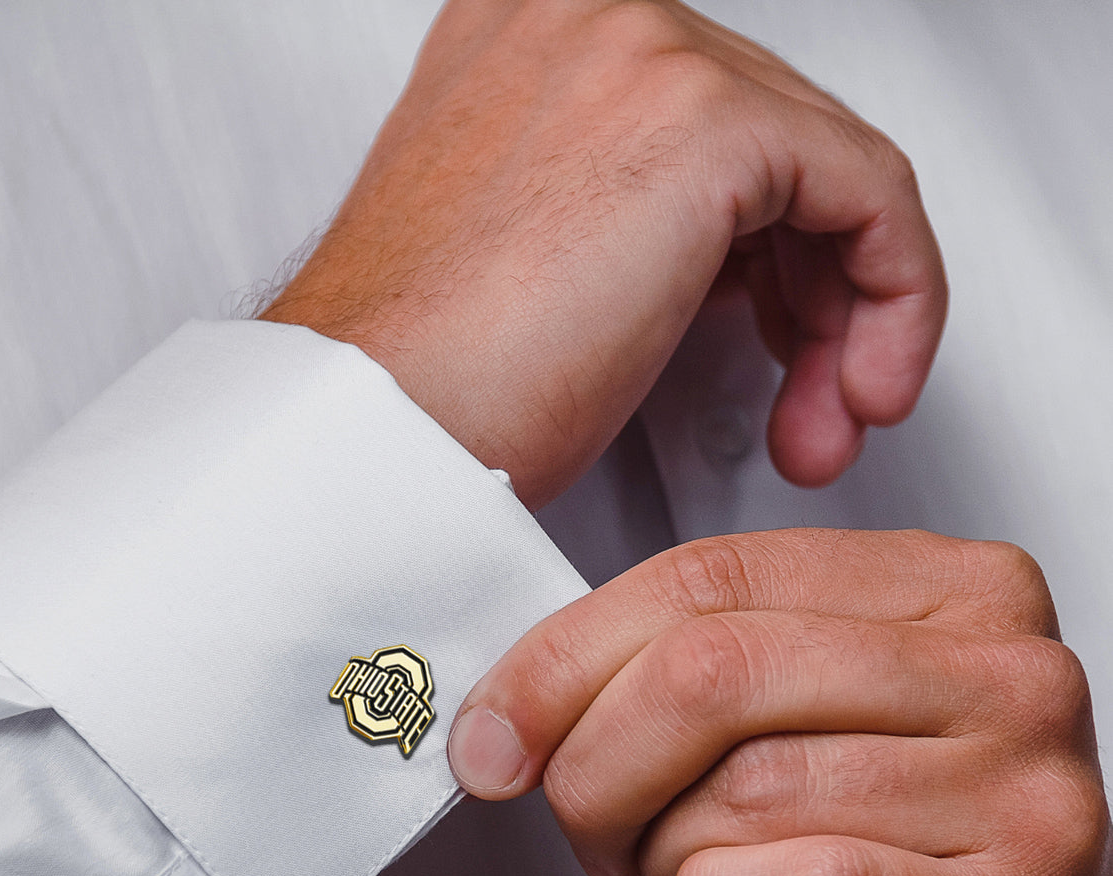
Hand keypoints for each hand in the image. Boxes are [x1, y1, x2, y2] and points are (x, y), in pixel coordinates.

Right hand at [261, 0, 946, 506]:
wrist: (375, 439)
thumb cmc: (429, 391)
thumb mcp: (535, 269)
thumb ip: (625, 219)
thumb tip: (731, 264)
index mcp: (527, 44)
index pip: (712, 127)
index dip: (764, 255)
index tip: (777, 349)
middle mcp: (584, 21)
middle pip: (777, 146)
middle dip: (813, 297)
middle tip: (814, 405)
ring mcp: (640, 54)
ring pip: (827, 171)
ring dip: (848, 316)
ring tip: (827, 421)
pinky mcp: (703, 123)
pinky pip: (869, 195)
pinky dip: (894, 297)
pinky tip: (865, 387)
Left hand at [448, 529, 1112, 875]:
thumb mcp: (769, 738)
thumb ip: (665, 682)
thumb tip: (515, 710)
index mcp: (945, 590)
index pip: (710, 576)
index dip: (570, 656)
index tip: (499, 727)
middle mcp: (1003, 671)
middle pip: (711, 669)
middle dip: (596, 764)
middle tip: (587, 823)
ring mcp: (1026, 790)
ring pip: (741, 788)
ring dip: (669, 855)